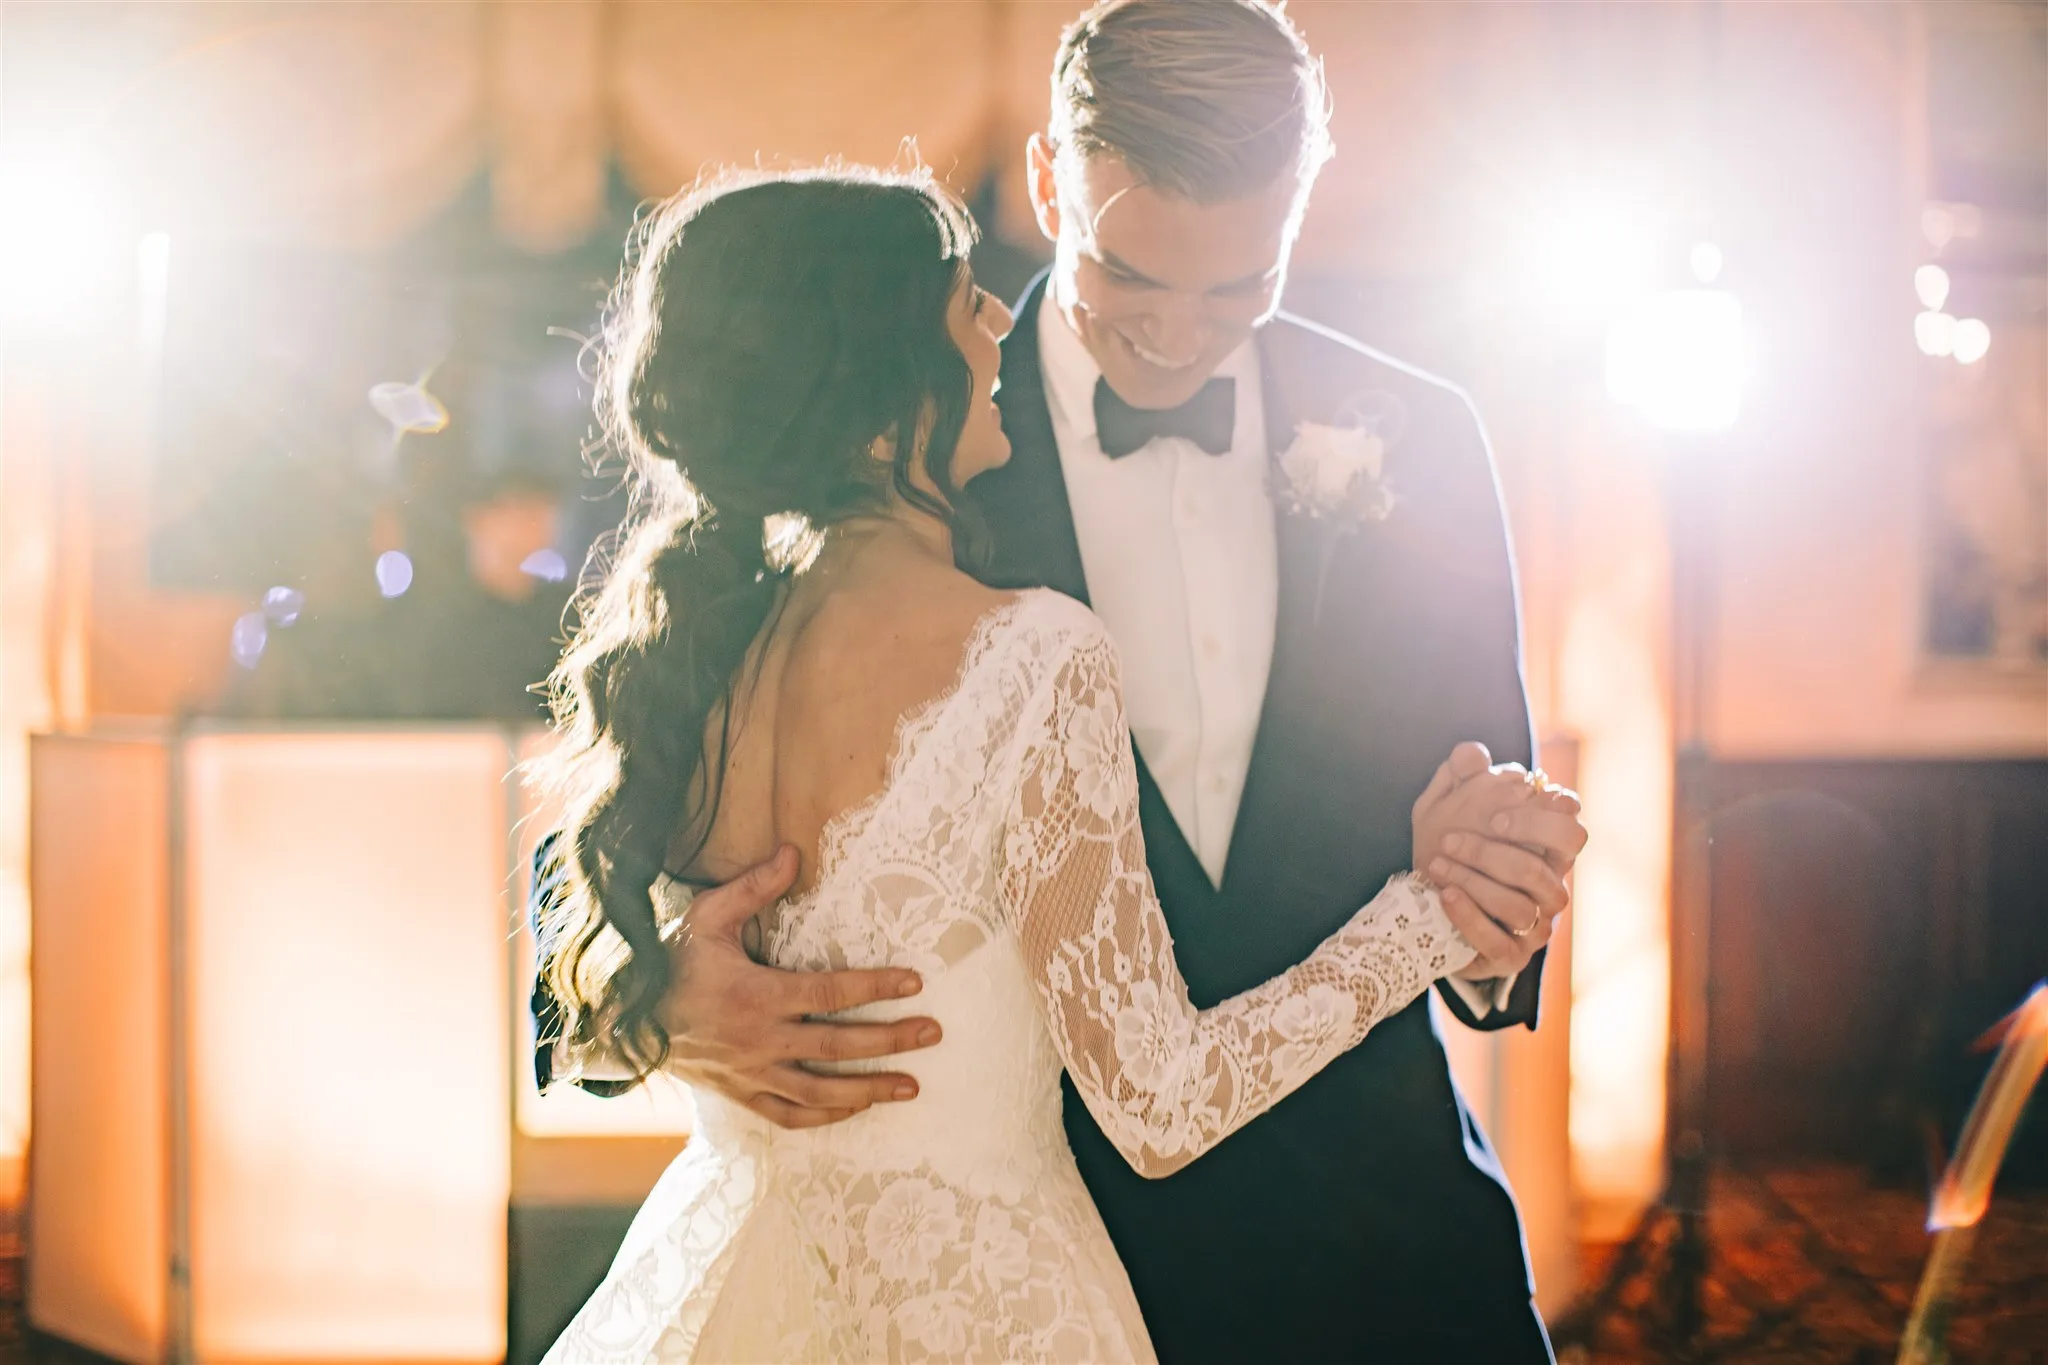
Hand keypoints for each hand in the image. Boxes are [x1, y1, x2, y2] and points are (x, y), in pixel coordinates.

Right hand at [659, 845, 941, 1128]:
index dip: (875, 987)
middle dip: (891, 1040)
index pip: (829, 993)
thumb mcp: (708, 916)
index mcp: (755, 995)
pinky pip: (788, 1115)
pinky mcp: (740, 1094)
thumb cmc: (669, 961)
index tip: (915, 982)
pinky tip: (856, 1108)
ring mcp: (750, 1073)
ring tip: (913, 1086)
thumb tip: (794, 852)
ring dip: (870, 1090)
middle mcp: (758, 1040)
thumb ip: (753, 887)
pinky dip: (825, 1116)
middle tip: (934, 1032)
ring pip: (820, 1091)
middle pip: (838, 1045)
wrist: (623, 1016)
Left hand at [1410, 743, 1586, 980]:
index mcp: (1547, 851)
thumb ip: (1460, 777)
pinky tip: (1445, 895)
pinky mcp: (1511, 956)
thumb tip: (1473, 753)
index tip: (1496, 817)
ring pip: (1522, 904)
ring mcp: (1536, 926)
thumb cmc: (1446, 851)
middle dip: (1493, 853)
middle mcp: (1550, 888)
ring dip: (1474, 882)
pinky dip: (1469, 916)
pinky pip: (1499, 940)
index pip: (1573, 833)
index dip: (1542, 823)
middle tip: (1448, 840)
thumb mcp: (1443, 808)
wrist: (1424, 912)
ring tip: (1436, 865)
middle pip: (1545, 871)